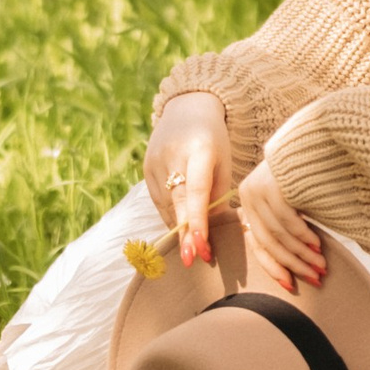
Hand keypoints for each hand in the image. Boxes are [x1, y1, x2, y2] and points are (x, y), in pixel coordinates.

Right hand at [143, 91, 234, 269]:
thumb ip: (218, 196)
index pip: (197, 191)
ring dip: (179, 228)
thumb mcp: (223, 162)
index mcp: (199, 149)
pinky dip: (171, 215)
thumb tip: (217, 234)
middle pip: (178, 201)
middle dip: (185, 233)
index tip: (202, 246)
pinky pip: (159, 201)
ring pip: (167, 205)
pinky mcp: (146, 169)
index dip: (198, 221)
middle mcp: (173, 155)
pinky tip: (181, 225)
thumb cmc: (214, 141)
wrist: (186, 109)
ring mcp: (155, 162)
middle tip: (193, 260)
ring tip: (193, 248)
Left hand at [237, 154, 325, 295]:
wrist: (316, 134)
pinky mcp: (272, 185)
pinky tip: (317, 245)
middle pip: (269, 241)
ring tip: (321, 265)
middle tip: (315, 278)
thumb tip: (295, 263)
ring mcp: (258, 189)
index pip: (258, 243)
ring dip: (302, 254)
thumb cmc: (308, 171)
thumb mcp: (291, 199)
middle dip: (294, 264)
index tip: (291, 286)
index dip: (275, 267)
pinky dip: (303, 236)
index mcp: (249, 203)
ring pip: (279, 234)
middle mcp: (248, 196)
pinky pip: (288, 220)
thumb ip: (286, 225)